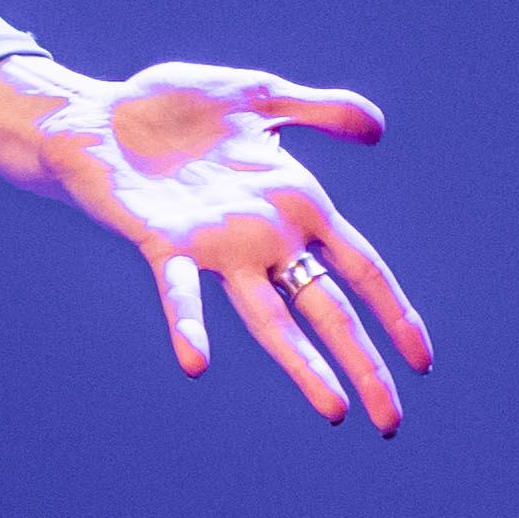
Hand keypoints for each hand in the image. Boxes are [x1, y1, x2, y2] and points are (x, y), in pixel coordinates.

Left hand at [0, 55, 431, 431]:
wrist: (95, 115)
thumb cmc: (173, 107)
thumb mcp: (260, 95)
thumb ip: (319, 110)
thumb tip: (378, 129)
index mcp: (295, 206)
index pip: (360, 269)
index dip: (393, 311)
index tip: (423, 361)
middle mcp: (262, 239)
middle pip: (327, 309)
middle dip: (363, 361)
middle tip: (392, 422)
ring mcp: (216, 248)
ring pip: (269, 317)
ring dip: (301, 364)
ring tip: (333, 409)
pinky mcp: (164, 244)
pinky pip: (178, 291)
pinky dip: (188, 324)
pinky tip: (196, 362)